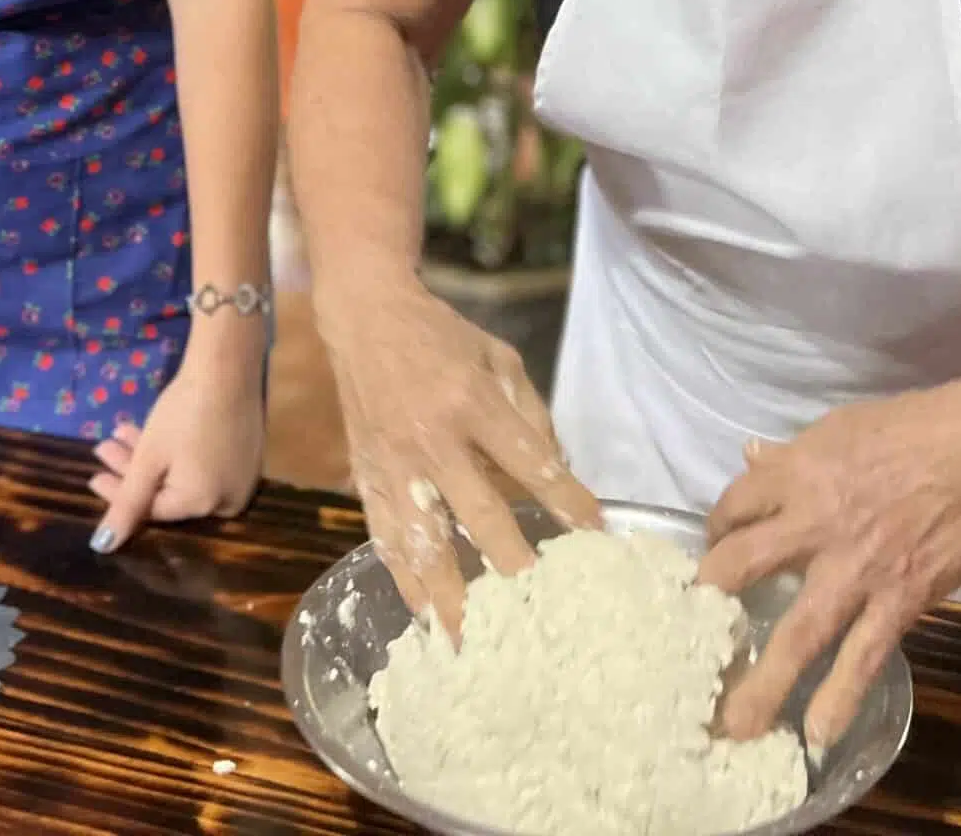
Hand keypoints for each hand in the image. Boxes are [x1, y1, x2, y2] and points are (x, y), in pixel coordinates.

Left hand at [88, 315, 266, 551]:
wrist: (229, 368)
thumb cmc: (185, 414)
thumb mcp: (150, 458)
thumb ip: (127, 504)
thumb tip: (103, 548)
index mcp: (203, 505)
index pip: (152, 510)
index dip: (118, 493)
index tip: (92, 475)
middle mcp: (228, 501)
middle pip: (167, 493)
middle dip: (132, 471)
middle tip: (105, 447)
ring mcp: (241, 479)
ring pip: (183, 476)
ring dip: (149, 458)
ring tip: (123, 432)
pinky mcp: (246, 457)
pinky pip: (204, 466)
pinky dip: (177, 454)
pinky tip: (155, 432)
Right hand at [316, 272, 598, 638]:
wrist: (365, 320)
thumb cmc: (442, 338)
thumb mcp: (499, 358)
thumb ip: (532, 415)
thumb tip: (556, 472)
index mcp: (473, 402)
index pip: (530, 461)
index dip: (566, 501)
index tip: (595, 536)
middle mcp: (433, 440)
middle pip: (478, 512)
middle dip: (511, 563)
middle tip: (538, 610)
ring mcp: (395, 465)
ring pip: (423, 541)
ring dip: (448, 593)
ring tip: (470, 639)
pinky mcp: (366, 478)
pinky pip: (383, 538)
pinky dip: (404, 579)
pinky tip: (423, 613)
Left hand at [699, 377, 960, 749]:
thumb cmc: (919, 427)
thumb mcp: (841, 427)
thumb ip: (791, 454)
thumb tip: (749, 457)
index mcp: (798, 473)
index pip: (734, 505)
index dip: (717, 530)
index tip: (713, 551)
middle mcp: (816, 523)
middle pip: (741, 566)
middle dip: (709, 603)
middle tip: (689, 637)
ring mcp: (858, 569)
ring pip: (797, 632)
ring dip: (762, 682)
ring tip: (733, 726)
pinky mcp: (902, 600)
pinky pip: (863, 657)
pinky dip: (839, 698)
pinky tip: (816, 735)